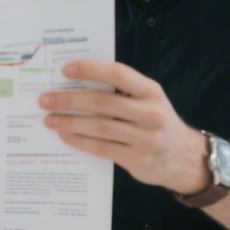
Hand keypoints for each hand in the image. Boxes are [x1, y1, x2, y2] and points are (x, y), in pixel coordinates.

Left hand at [40, 60, 207, 194]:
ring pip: (100, 127)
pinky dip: (81, 141)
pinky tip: (66, 136)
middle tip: (45, 99)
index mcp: (151, 91)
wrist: (184, 158)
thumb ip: (122, 91)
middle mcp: (151, 112)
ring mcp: (146, 138)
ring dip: (70, 122)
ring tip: (49, 119)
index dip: (90, 70)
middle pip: (103, 102)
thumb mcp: (148, 100)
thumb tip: (76, 83)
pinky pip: (102, 148)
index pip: (118, 74)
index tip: (65, 70)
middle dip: (70, 100)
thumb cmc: (156, 122)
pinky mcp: (138, 159)